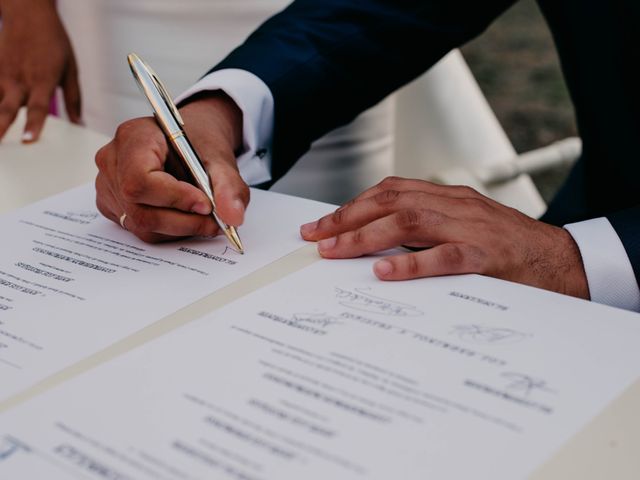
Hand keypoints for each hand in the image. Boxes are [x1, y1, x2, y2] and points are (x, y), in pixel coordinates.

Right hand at [0, 0, 80, 142]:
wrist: (29, 14)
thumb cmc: (54, 42)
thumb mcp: (71, 69)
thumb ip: (74, 98)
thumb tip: (80, 123)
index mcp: (42, 81)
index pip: (38, 107)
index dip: (33, 125)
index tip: (28, 140)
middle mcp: (20, 80)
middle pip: (8, 108)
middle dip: (1, 126)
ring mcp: (3, 74)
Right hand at [94, 92, 248, 242]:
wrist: (188, 143)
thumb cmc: (197, 143)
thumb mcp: (220, 158)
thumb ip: (229, 186)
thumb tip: (233, 217)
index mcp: (133, 137)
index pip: (140, 180)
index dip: (174, 198)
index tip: (205, 204)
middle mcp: (112, 161)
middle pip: (139, 208)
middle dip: (182, 221)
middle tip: (213, 221)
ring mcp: (107, 185)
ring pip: (140, 224)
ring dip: (179, 228)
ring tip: (203, 217)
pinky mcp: (113, 205)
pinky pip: (138, 229)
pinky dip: (168, 230)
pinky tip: (184, 215)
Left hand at [300, 176, 589, 298]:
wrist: (562, 261)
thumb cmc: (508, 248)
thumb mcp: (464, 227)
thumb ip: (426, 230)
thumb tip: (376, 244)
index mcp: (449, 198)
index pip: (391, 192)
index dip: (352, 206)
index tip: (322, 224)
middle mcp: (455, 206)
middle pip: (391, 202)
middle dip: (347, 218)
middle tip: (316, 237)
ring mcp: (471, 229)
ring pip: (409, 223)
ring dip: (365, 237)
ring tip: (335, 251)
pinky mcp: (486, 257)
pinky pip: (443, 257)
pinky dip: (410, 263)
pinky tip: (383, 271)